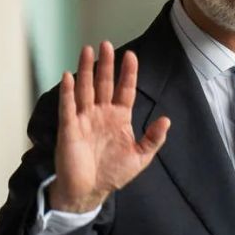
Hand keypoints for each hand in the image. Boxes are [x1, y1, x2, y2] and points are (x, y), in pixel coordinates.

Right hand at [47, 42, 169, 212]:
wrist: (90, 191)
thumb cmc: (114, 173)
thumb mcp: (140, 157)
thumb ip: (153, 139)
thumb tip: (166, 120)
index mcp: (119, 118)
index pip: (125, 90)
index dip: (128, 73)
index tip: (131, 56)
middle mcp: (101, 114)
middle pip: (104, 84)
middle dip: (105, 64)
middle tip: (106, 44)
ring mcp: (84, 119)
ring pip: (85, 89)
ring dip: (85, 70)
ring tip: (87, 50)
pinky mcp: (70, 128)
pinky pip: (68, 107)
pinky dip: (68, 91)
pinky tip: (69, 76)